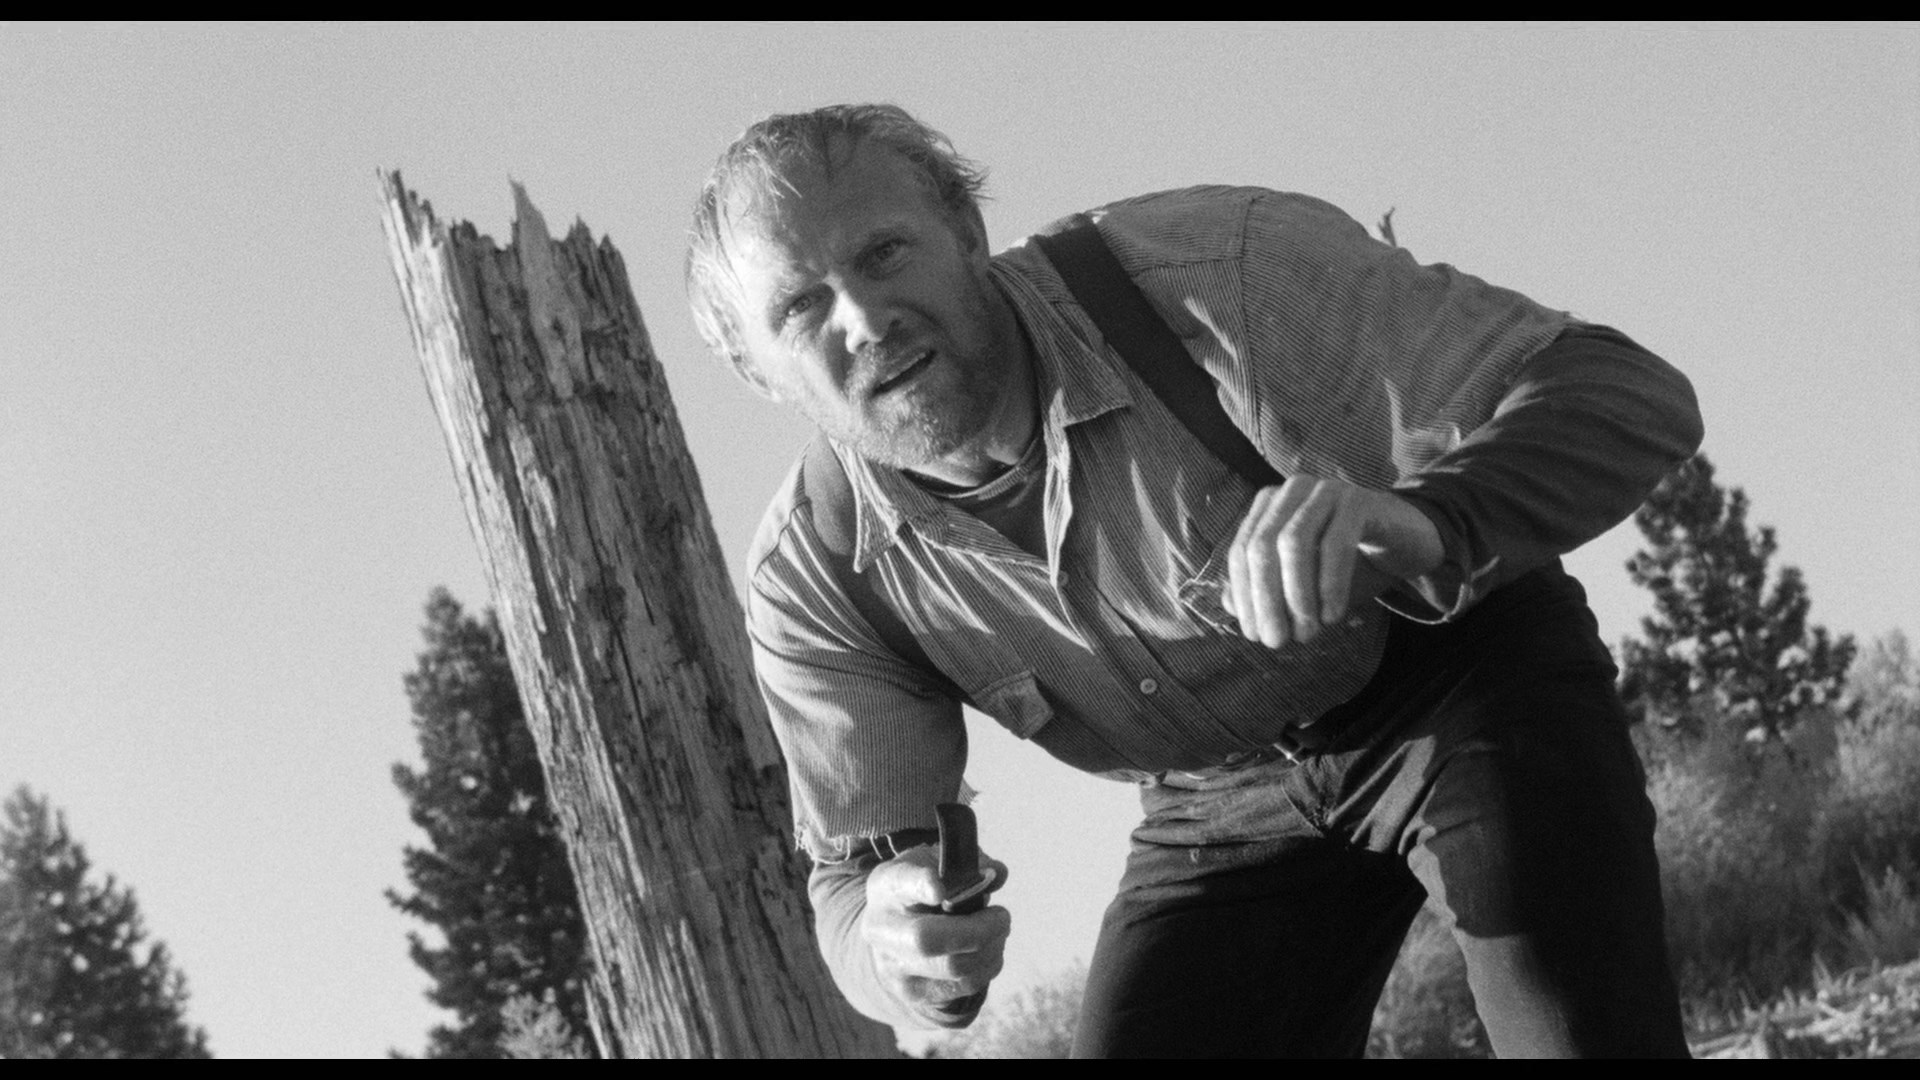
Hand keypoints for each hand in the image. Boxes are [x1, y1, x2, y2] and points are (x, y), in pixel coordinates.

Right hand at [859, 844, 1010, 1027]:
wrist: (895, 934)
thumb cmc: (923, 891)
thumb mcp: (938, 864)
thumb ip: (969, 864)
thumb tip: (997, 874)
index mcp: (886, 885)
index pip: (901, 884)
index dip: (920, 887)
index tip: (940, 891)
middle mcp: (881, 928)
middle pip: (925, 939)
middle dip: (977, 930)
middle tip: (1001, 917)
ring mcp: (893, 966)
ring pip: (953, 967)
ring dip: (990, 949)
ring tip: (998, 932)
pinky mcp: (914, 993)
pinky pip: (964, 986)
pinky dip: (987, 967)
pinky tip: (988, 951)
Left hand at [1223, 475, 1442, 648]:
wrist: (1406, 541)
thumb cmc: (1347, 563)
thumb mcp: (1303, 583)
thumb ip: (1264, 590)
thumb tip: (1229, 606)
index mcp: (1268, 506)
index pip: (1241, 552)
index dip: (1244, 596)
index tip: (1254, 636)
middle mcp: (1291, 491)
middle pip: (1262, 546)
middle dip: (1266, 600)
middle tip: (1277, 642)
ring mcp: (1324, 490)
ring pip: (1294, 542)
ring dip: (1297, 595)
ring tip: (1307, 634)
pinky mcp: (1358, 499)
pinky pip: (1336, 543)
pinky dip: (1330, 585)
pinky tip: (1332, 616)